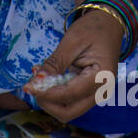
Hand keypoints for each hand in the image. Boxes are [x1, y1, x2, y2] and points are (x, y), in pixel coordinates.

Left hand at [25, 10, 123, 124]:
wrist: (108, 24)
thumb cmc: (93, 28)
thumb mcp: (72, 41)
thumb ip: (54, 64)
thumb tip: (36, 82)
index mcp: (102, 76)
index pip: (70, 94)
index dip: (47, 93)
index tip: (29, 87)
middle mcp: (101, 91)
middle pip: (68, 112)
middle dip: (48, 103)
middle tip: (34, 87)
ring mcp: (96, 96)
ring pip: (67, 111)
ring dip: (50, 100)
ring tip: (40, 81)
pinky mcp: (89, 95)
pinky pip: (69, 102)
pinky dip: (55, 96)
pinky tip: (48, 80)